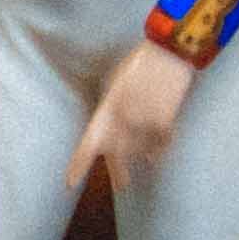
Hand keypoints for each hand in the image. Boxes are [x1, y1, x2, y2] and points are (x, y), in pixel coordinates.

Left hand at [71, 34, 199, 193]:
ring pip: (141, 151)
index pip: (88, 144)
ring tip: (144, 156)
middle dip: (118, 173)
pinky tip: (157, 153)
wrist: (168, 53)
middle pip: (118, 156)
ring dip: (140, 154)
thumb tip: (110, 132)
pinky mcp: (167, 121)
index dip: (78, 165)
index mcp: (106, 109)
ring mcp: (147, 121)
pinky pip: (162, 144)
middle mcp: (125, 119)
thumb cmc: (136, 65)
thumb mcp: (113, 85)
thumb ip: (109, 110)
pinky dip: (159, 149)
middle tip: (120, 186)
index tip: (70, 184)